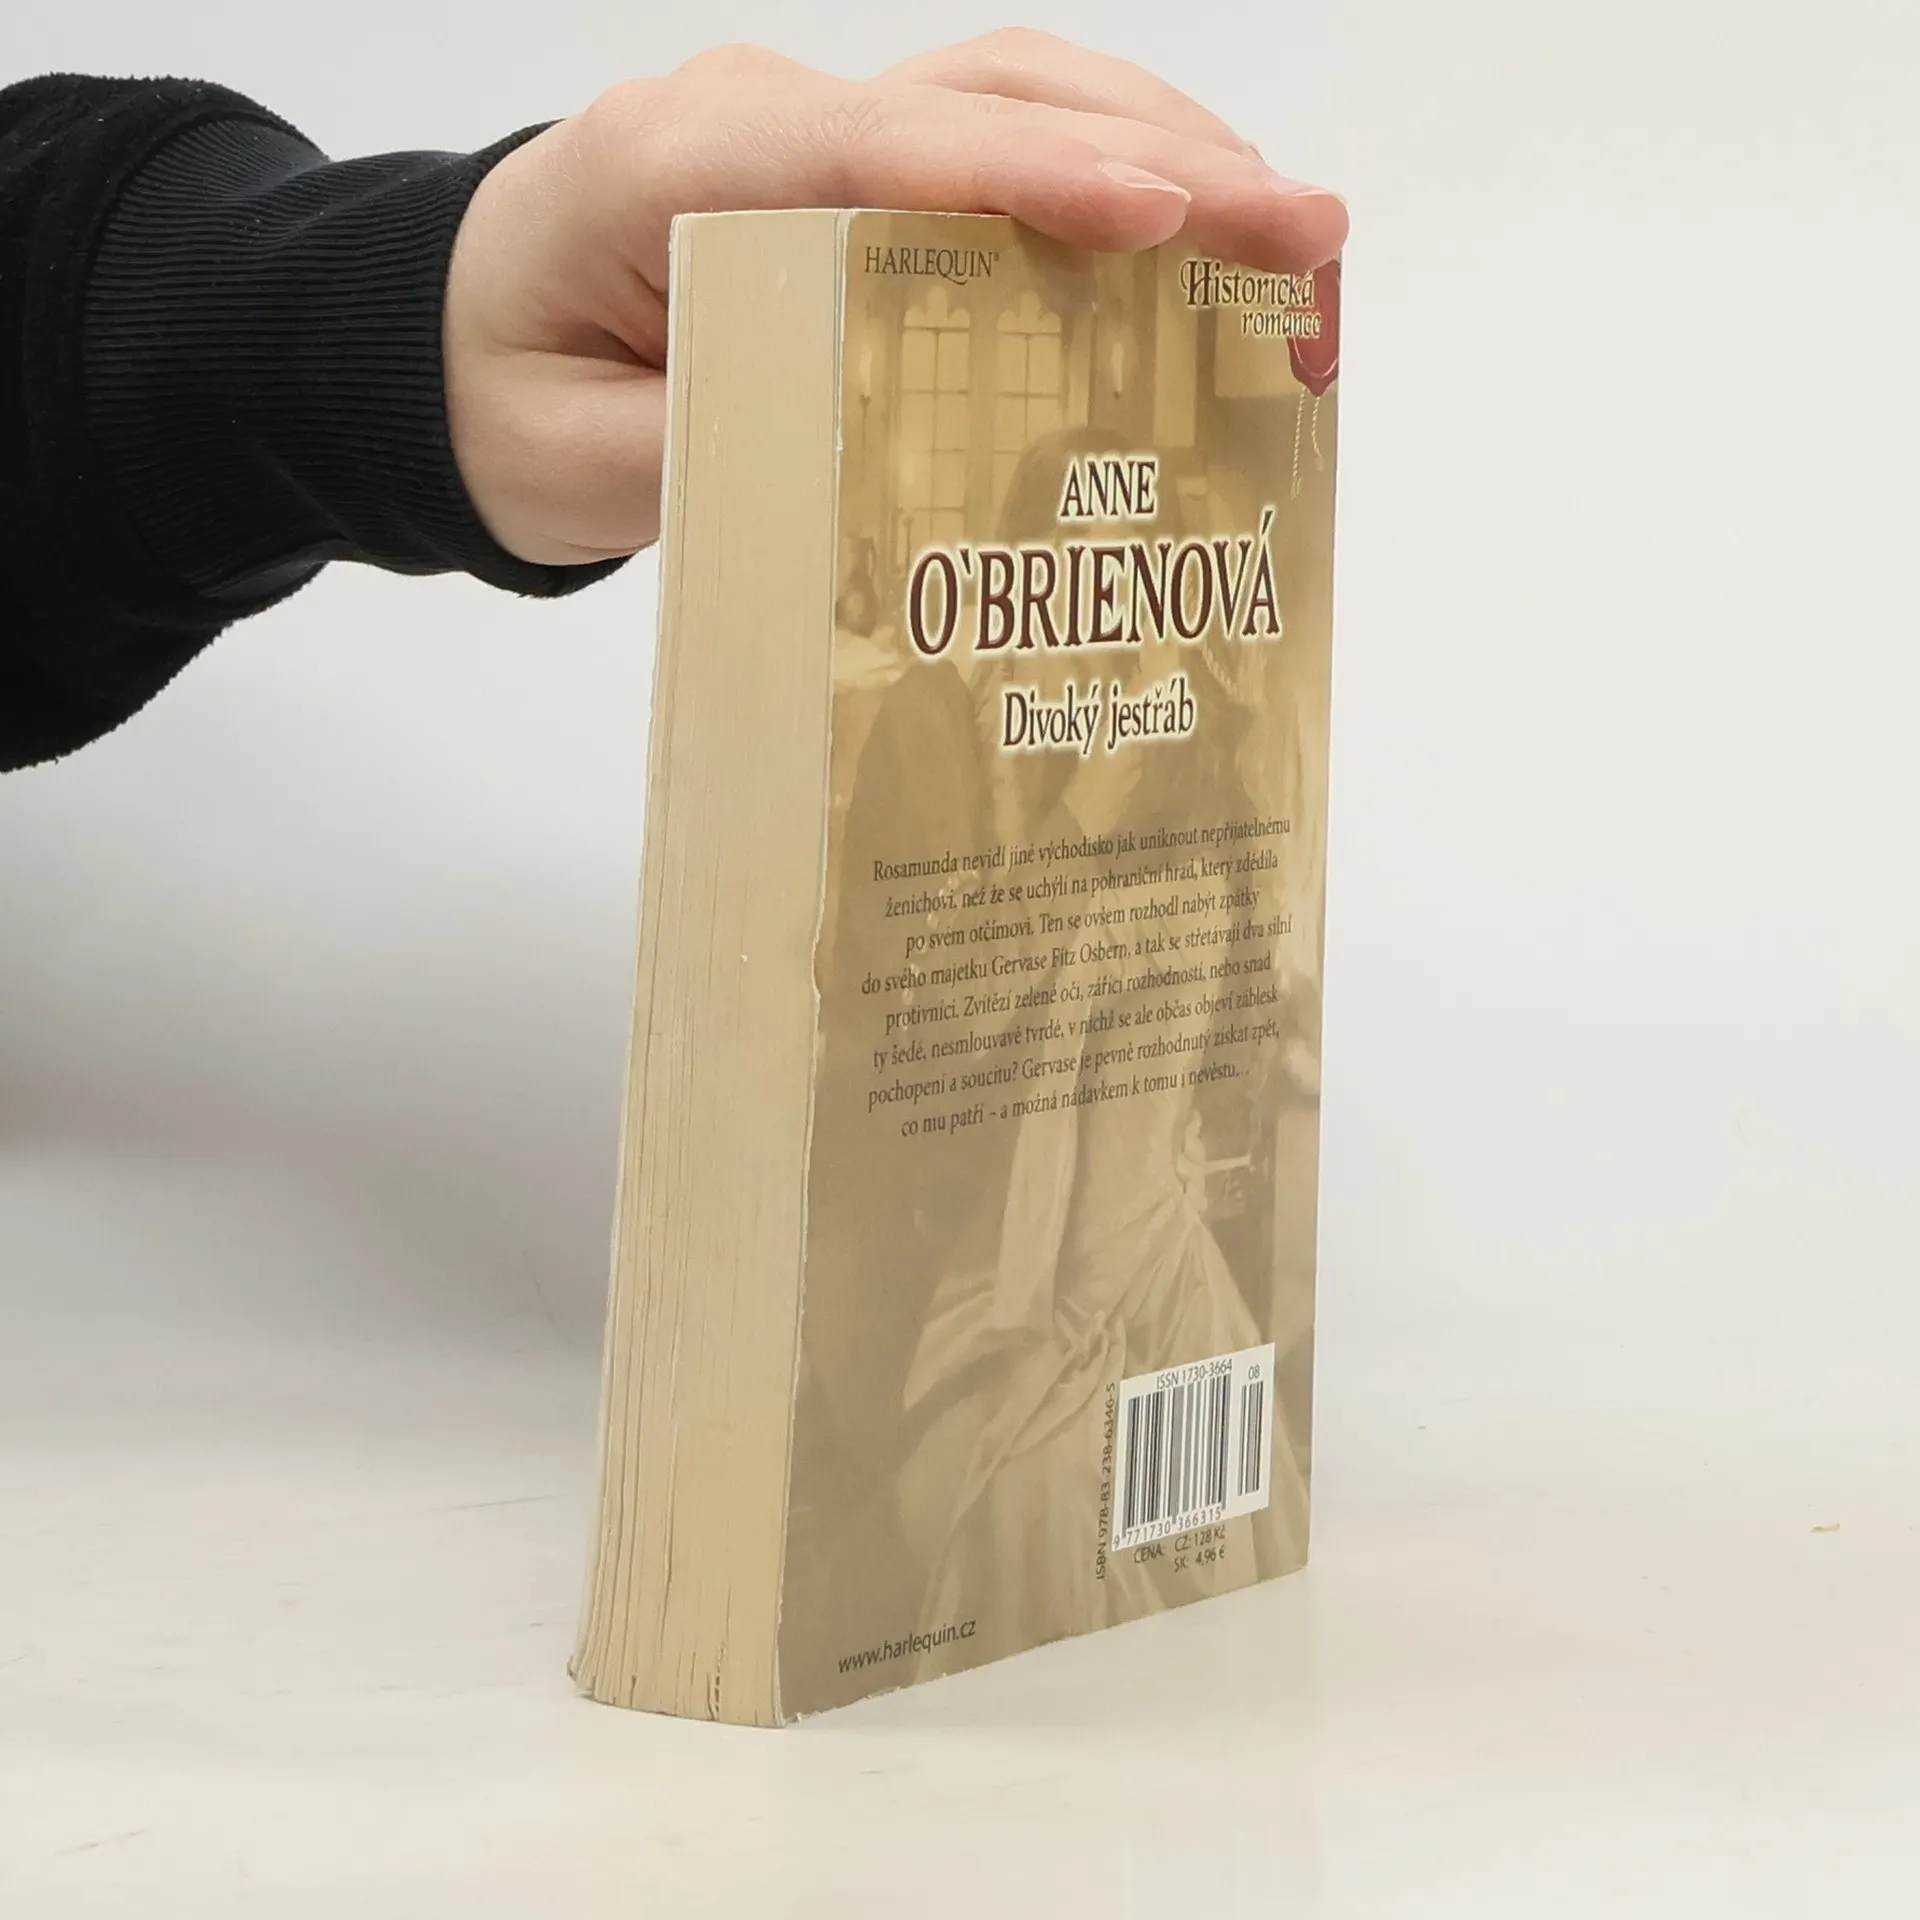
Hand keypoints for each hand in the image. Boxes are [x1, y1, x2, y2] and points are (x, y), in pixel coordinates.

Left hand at [442, 31, 1346, 565]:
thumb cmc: (503, 393)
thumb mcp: (571, 462)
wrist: (452, 334)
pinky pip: (998, 139)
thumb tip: (869, 456)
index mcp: (673, 166)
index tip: (1165, 219)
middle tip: (1309, 234)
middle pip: (986, 105)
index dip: (1033, 182)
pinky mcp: (856, 167)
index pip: (880, 155)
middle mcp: (764, 116)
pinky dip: (1111, 169)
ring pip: (1013, 96)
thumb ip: (707, 451)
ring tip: (1293, 233)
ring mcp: (818, 127)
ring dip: (1166, 147)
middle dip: (1161, 160)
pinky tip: (1199, 232)